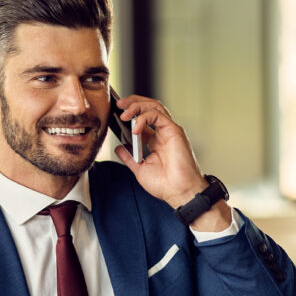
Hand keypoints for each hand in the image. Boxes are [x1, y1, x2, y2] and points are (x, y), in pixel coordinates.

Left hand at [111, 93, 230, 230]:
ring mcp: (169, 131)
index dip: (130, 113)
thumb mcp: (139, 169)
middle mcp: (163, 133)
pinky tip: (135, 128)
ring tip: (124, 112)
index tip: (116, 113)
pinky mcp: (174, 131)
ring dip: (137, 106)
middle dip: (133, 102)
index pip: (143, 119)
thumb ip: (129, 157)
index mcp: (156, 141)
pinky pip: (157, 115)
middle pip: (149, 108)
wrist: (179, 193)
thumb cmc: (165, 185)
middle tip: (119, 104)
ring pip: (154, 107)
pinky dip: (144, 117)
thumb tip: (119, 147)